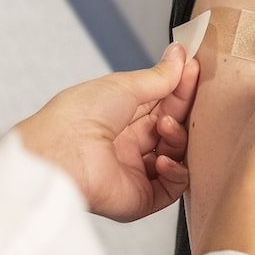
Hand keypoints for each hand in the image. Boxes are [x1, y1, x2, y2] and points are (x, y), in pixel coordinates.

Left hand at [13, 43, 199, 221]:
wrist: (60, 153)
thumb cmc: (78, 116)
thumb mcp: (123, 86)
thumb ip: (158, 77)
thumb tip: (179, 57)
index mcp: (119, 116)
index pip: (161, 102)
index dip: (179, 87)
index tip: (193, 69)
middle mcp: (127, 144)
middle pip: (171, 127)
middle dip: (182, 109)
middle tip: (191, 92)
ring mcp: (134, 171)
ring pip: (176, 155)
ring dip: (178, 138)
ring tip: (165, 126)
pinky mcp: (140, 197)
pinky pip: (172, 188)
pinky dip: (176, 172)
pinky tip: (163, 158)